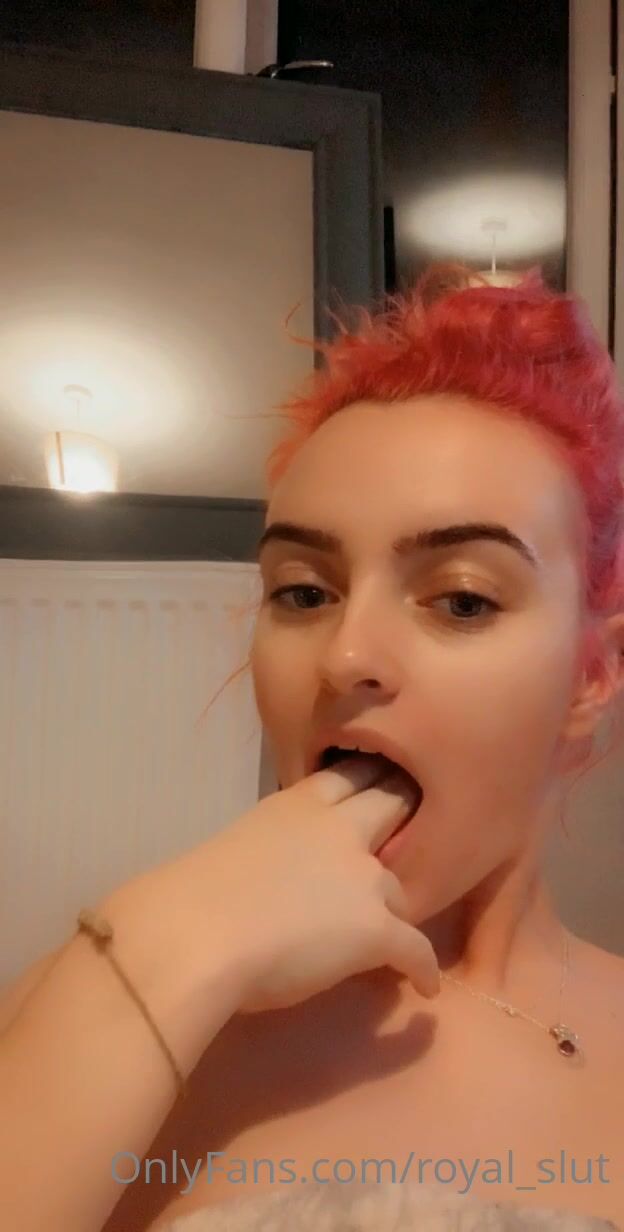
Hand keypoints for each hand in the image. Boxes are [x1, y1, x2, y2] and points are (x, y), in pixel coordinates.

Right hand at [200, 754, 438, 1011]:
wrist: (196, 937)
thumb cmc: (193, 897)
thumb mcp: (235, 850)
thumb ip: (268, 852)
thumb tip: (269, 880)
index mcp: (296, 805)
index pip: (347, 776)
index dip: (368, 780)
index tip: (380, 783)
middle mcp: (338, 830)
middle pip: (392, 807)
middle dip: (404, 818)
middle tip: (417, 834)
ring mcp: (362, 878)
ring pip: (400, 888)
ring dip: (397, 907)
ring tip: (392, 930)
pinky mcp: (376, 929)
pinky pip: (415, 949)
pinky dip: (421, 968)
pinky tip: (423, 985)